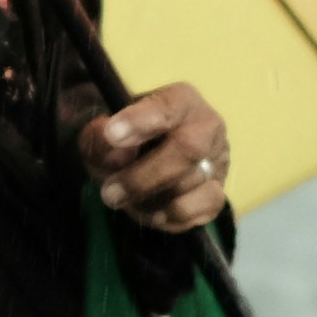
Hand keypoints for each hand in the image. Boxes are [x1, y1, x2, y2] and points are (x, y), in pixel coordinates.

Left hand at [82, 83, 229, 233]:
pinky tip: (149, 209)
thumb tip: (116, 153)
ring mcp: (217, 161)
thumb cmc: (124, 140)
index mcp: (179, 99)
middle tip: (110, 194)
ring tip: (124, 199)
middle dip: (144, 176)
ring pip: (188, 185)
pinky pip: (195, 211)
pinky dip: (166, 217)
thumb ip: (100, 139)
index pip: (167, 105)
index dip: (139, 120)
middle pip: (188, 149)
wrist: (139, 160)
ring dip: (148, 200)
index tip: (112, 133)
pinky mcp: (216, 194)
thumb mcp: (101, 134)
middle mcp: (207, 126)